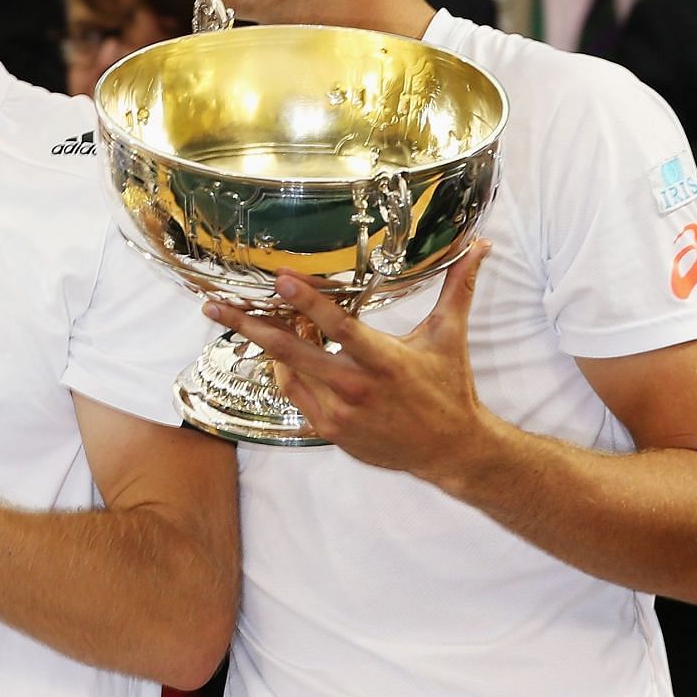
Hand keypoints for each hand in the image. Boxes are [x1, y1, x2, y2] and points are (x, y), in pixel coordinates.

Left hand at [202, 240, 497, 483]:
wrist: (451, 451)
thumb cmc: (449, 388)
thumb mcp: (450, 335)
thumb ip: (459, 287)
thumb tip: (481, 246)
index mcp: (384, 360)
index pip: (339, 326)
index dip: (307, 302)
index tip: (280, 279)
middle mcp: (356, 387)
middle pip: (291, 352)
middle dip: (249, 326)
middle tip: (215, 307)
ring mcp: (339, 413)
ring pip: (287, 373)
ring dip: (269, 347)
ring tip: (252, 321)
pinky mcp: (330, 431)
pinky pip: (294, 396)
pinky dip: (286, 373)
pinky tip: (284, 356)